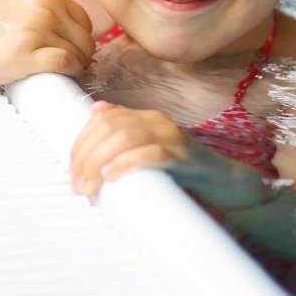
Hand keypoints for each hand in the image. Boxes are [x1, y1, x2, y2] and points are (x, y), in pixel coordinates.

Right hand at [0, 0, 93, 87]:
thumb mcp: (23, 4)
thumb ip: (49, 13)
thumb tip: (82, 39)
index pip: (84, 22)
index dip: (80, 42)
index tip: (71, 54)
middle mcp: (44, 7)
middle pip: (84, 40)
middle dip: (80, 58)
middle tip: (66, 70)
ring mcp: (34, 29)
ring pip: (77, 54)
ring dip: (73, 68)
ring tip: (56, 75)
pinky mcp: (24, 54)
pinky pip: (64, 63)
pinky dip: (68, 72)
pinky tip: (58, 77)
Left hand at [69, 101, 188, 195]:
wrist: (223, 181)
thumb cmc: (181, 169)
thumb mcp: (149, 146)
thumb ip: (125, 128)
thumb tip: (95, 110)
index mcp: (147, 117)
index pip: (104, 119)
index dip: (82, 142)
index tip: (71, 169)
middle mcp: (158, 121)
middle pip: (111, 128)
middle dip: (86, 156)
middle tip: (77, 184)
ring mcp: (172, 138)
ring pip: (126, 138)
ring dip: (100, 163)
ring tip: (89, 186)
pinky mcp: (184, 158)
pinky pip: (152, 154)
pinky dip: (127, 163)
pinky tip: (112, 175)